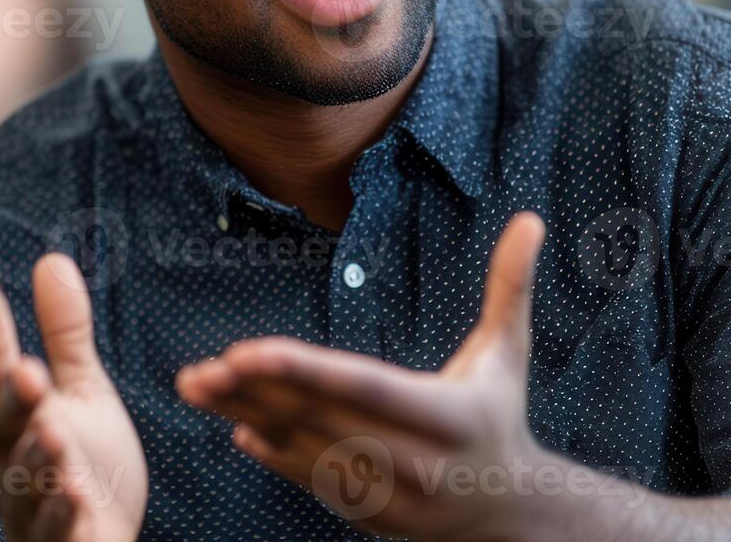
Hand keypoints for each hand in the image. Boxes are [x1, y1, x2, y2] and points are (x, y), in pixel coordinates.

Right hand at [0, 255, 146, 541]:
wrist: (98, 538)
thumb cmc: (83, 462)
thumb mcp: (79, 389)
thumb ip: (63, 334)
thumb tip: (51, 259)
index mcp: (8, 412)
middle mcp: (6, 455)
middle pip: (0, 422)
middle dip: (11, 397)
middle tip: (27, 368)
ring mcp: (27, 502)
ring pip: (23, 478)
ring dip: (36, 455)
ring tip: (52, 431)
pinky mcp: (53, 540)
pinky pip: (52, 528)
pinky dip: (59, 512)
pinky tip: (72, 494)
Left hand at [176, 212, 602, 540]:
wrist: (508, 508)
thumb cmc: (500, 411)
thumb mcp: (508, 350)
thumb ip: (511, 285)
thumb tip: (531, 218)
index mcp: (449, 416)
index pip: (363, 386)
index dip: (302, 369)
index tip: (245, 351)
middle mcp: (417, 461)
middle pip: (321, 420)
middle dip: (257, 392)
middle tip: (201, 369)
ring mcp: (390, 495)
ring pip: (306, 451)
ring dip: (248, 418)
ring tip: (199, 388)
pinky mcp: (369, 514)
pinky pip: (310, 481)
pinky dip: (271, 453)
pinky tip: (235, 423)